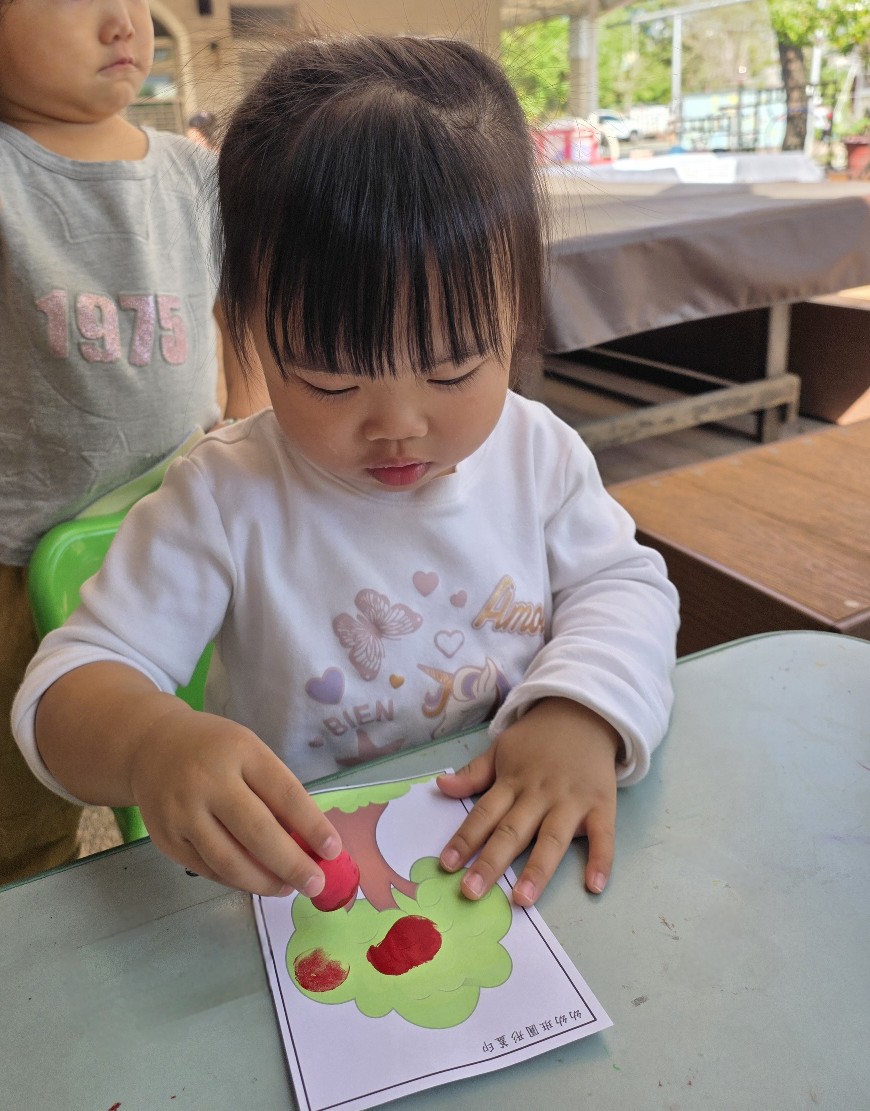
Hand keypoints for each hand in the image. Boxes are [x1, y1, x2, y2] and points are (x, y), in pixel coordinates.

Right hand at [128, 703, 340, 896]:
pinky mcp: (165, 839)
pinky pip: (208, 869)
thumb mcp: (249, 753)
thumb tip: (310, 844)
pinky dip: (237, 881)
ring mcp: (182, 812)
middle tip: (316, 884)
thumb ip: (275, 792)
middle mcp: (208, 781)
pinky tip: (256, 881)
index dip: (312, 826)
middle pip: (258, 833)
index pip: (284, 794)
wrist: (151, 747)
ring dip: (265, 882)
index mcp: (240, 752)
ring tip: (287, 888)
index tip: (334, 851)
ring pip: (230, 861)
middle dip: (292, 864)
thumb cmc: (215, 750)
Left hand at [436, 698, 619, 905]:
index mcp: (512, 781)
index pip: (483, 814)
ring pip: (552, 839)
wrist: (585, 713)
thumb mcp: (502, 748)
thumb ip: (474, 773)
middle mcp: (539, 794)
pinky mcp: (601, 805)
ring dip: (537, 869)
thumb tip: (440, 786)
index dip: (464, 839)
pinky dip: (600, 860)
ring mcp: (571, 800)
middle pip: (512, 831)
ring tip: (522, 899)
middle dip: (491, 862)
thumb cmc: (539, 739)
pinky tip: (594, 886)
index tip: (446, 864)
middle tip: (471, 891)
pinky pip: (602, 836)